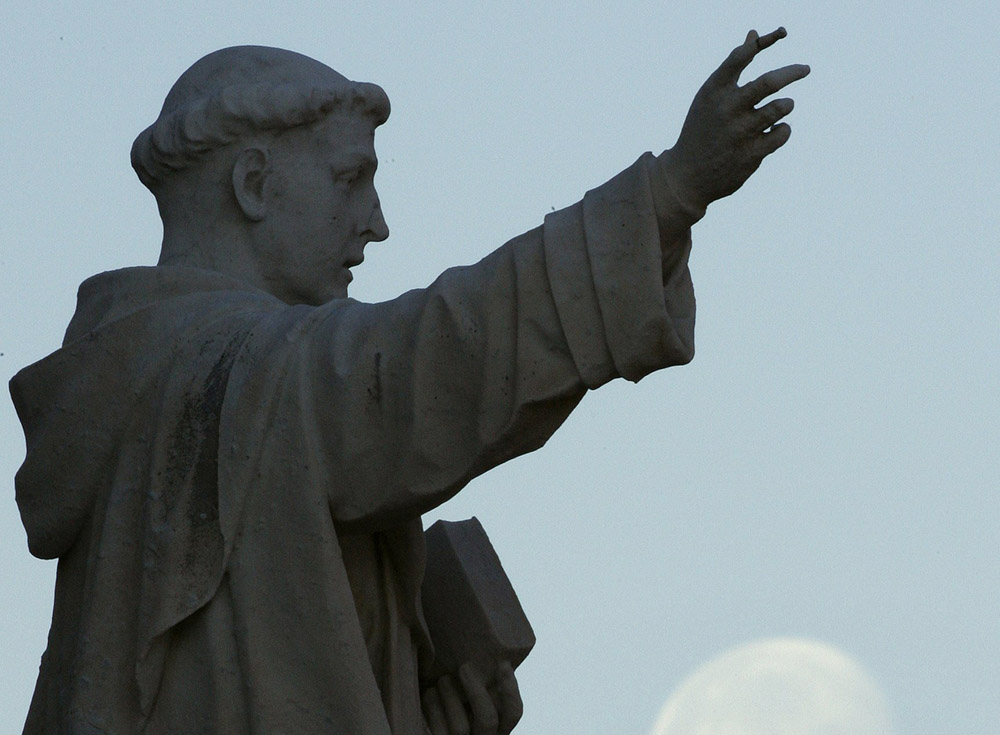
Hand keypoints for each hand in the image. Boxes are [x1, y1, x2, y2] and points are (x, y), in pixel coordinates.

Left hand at [422, 661, 522, 734]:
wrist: (423, 726)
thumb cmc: (451, 707)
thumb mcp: (471, 701)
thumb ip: (481, 688)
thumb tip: (485, 651)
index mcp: (497, 729)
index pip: (513, 713)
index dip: (510, 689)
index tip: (502, 663)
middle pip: (487, 720)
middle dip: (476, 692)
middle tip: (464, 667)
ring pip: (461, 728)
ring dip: (451, 697)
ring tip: (443, 679)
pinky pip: (438, 732)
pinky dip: (434, 709)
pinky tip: (430, 693)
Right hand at [666, 27, 809, 209]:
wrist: (686, 176)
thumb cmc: (702, 129)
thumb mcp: (710, 96)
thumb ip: (734, 66)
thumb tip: (753, 34)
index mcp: (713, 91)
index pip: (740, 56)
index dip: (763, 41)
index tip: (781, 33)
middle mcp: (726, 109)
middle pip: (769, 82)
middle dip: (793, 72)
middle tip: (805, 69)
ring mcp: (739, 132)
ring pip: (781, 107)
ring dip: (786, 104)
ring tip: (783, 106)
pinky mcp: (751, 154)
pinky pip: (782, 132)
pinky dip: (782, 129)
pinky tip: (772, 132)